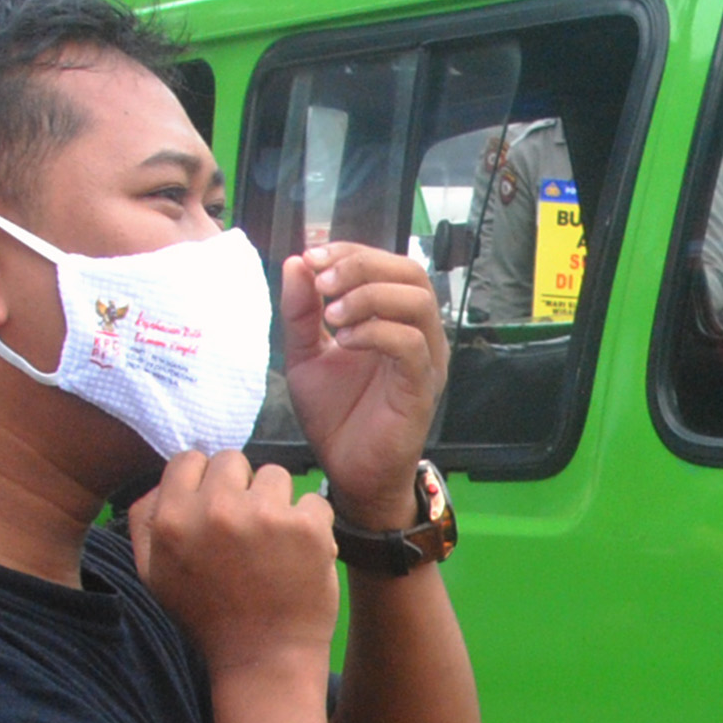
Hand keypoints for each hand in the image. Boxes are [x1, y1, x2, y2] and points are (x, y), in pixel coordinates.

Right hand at [131, 450, 338, 680]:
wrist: (264, 659)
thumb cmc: (209, 618)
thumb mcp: (155, 575)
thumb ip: (145, 522)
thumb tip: (158, 483)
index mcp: (173, 519)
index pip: (189, 459)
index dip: (204, 480)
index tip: (217, 508)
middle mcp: (216, 510)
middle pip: (232, 460)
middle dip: (241, 488)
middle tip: (247, 528)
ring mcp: (264, 516)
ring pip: (274, 475)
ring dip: (277, 503)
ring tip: (274, 543)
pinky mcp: (307, 527)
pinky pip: (313, 499)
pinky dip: (312, 524)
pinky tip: (301, 553)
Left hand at [277, 243, 447, 529]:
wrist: (349, 471)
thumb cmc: (336, 415)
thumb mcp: (306, 355)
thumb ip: (301, 311)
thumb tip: (296, 263)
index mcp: (392, 319)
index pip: (386, 263)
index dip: (349, 251)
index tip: (311, 258)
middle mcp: (418, 333)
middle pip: (410, 272)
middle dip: (361, 266)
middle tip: (322, 282)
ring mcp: (425, 360)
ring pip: (417, 301)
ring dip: (368, 297)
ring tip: (331, 316)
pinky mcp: (422, 388)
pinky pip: (412, 344)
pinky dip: (376, 332)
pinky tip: (344, 342)